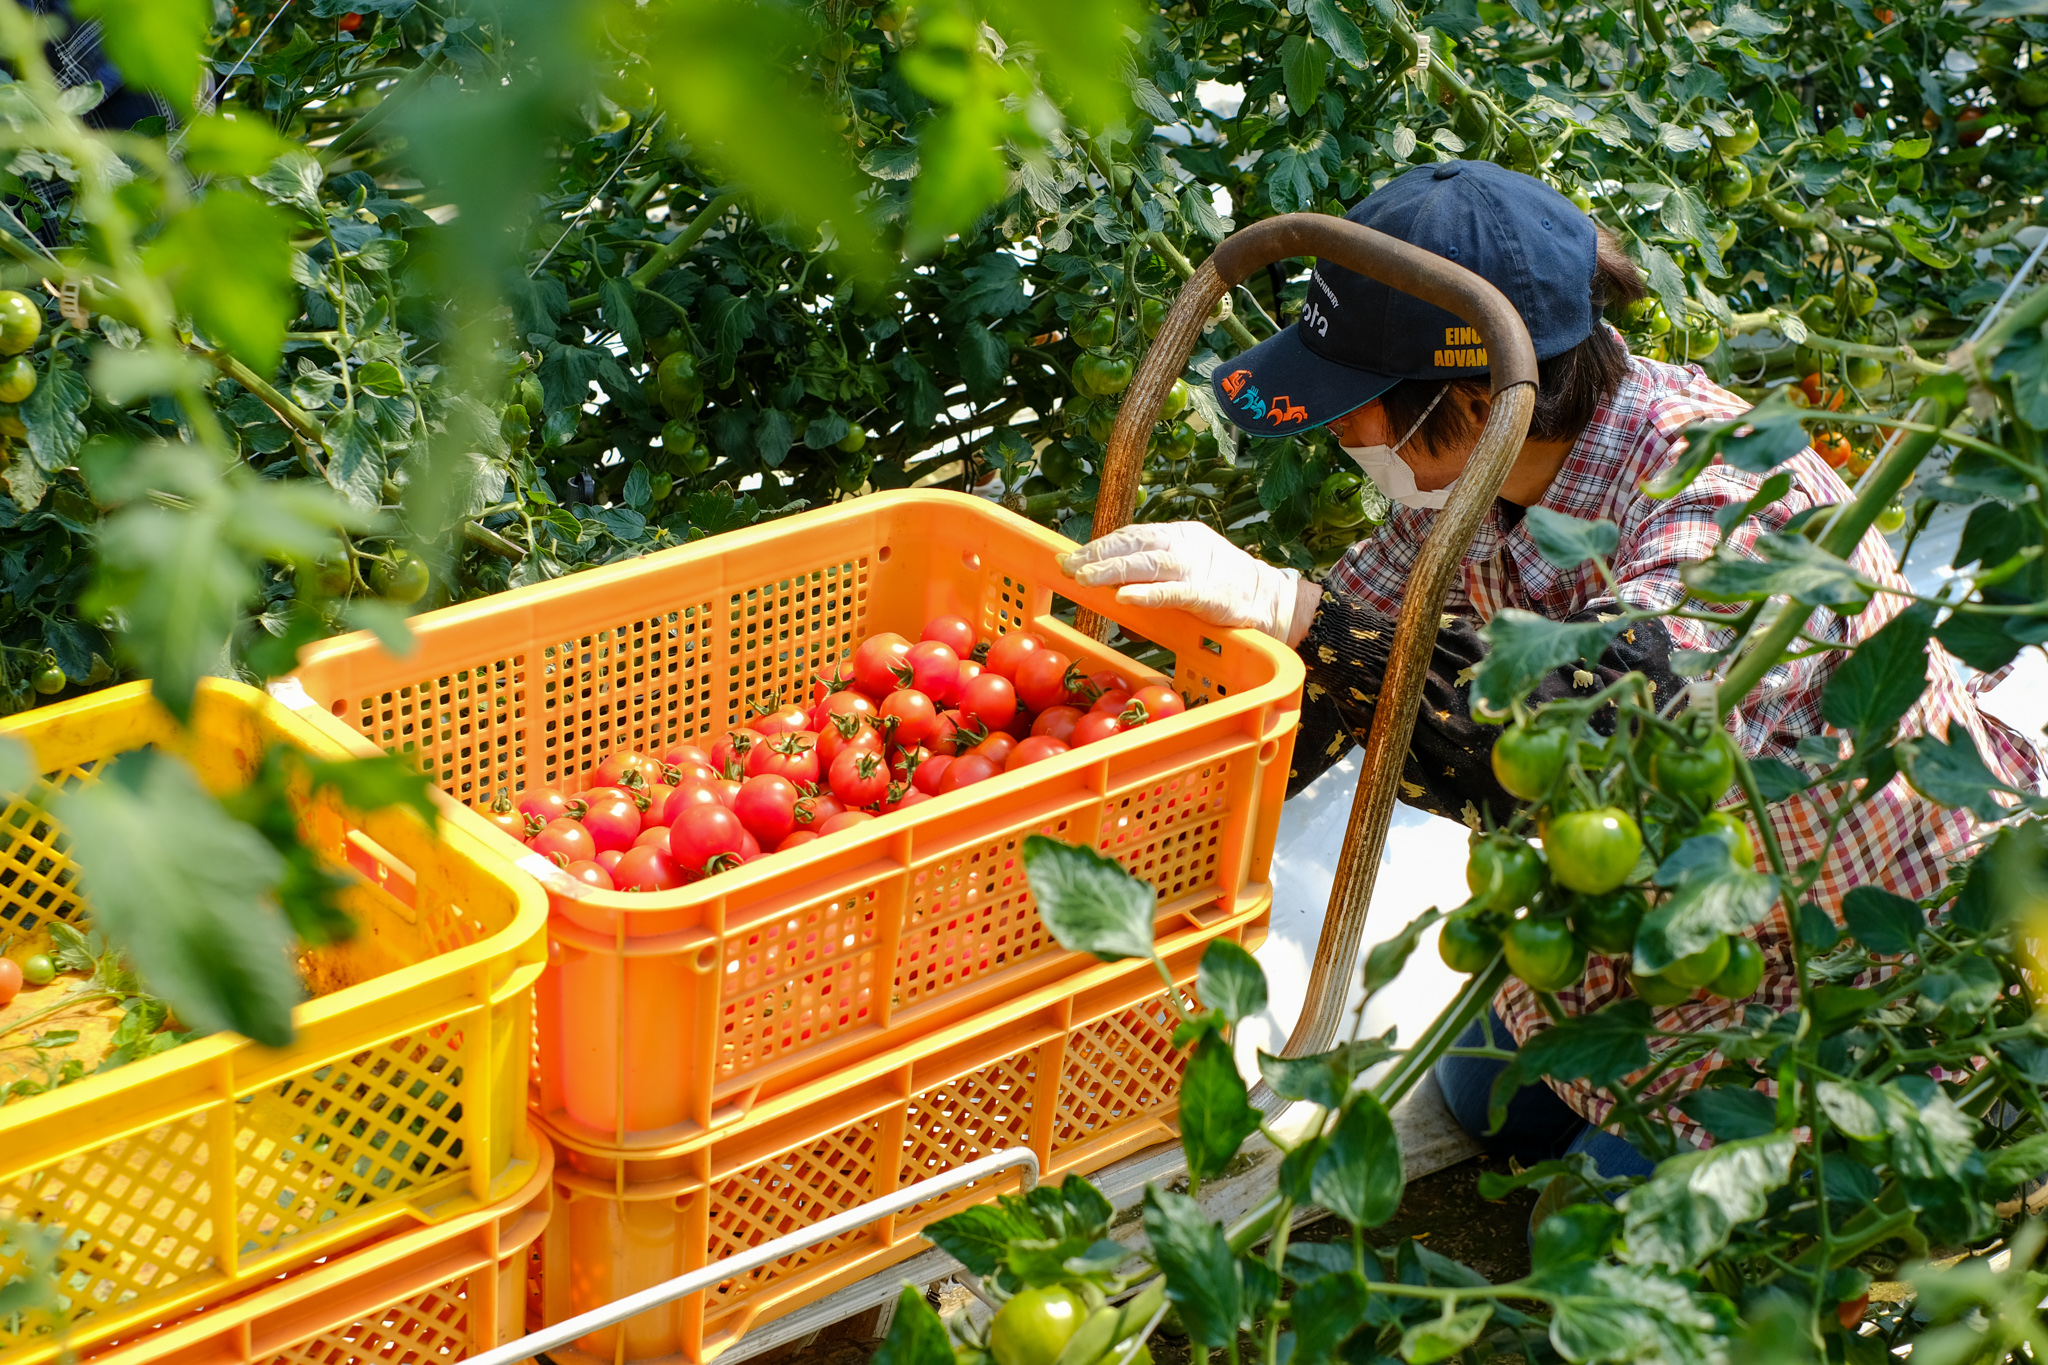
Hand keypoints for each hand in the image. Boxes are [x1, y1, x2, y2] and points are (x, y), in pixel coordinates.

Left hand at [1058, 522, 1319, 643]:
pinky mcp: (1208, 595)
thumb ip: (1155, 571)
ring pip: (1148, 564)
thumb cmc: (1225, 587)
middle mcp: (1186, 545)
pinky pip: (1172, 592)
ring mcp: (1197, 568)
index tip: (1072, 556)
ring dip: (1112, 570)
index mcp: (1180, 534)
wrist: (1272, 601)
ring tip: (1084, 578)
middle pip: (1134, 544)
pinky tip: (1124, 597)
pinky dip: (1147, 594)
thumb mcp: (1187, 568)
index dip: (1100, 544)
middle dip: (1097, 554)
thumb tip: (1112, 584)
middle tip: (1069, 565)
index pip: (1132, 535)